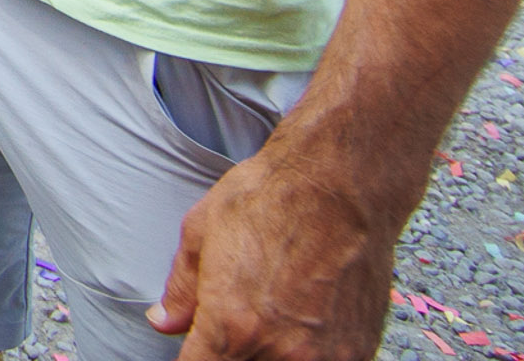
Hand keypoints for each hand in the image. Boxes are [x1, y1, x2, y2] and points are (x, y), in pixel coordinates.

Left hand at [149, 128, 400, 360]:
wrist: (343, 180)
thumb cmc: (273, 196)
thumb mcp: (202, 232)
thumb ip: (182, 290)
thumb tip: (165, 323)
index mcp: (233, 328)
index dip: (193, 355)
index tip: (196, 345)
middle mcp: (282, 353)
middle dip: (230, 353)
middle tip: (236, 320)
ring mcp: (326, 358)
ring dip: (270, 354)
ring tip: (273, 315)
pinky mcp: (359, 352)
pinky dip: (309, 353)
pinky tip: (304, 320)